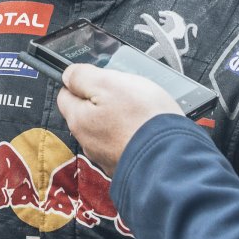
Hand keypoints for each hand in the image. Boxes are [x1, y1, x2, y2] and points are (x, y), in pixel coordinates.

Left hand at [56, 64, 182, 175]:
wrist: (172, 158)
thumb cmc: (142, 120)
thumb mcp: (109, 83)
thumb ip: (82, 77)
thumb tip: (68, 74)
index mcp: (78, 120)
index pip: (66, 94)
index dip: (83, 82)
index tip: (102, 79)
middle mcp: (88, 141)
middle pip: (87, 111)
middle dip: (104, 100)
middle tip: (127, 93)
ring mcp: (107, 156)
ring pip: (107, 127)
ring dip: (120, 117)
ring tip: (142, 111)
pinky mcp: (126, 164)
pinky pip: (124, 142)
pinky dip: (133, 133)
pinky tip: (147, 128)